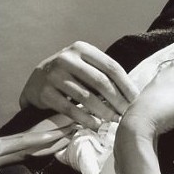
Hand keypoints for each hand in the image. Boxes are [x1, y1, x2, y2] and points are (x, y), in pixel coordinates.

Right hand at [20, 41, 138, 128]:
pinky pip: (69, 109)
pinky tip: (96, 124)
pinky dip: (85, 118)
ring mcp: (54, 75)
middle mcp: (67, 58)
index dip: (126, 85)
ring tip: (115, 121)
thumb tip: (134, 96)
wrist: (36, 81)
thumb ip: (104, 74)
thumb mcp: (85, 65)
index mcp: (82, 49)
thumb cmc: (70, 75)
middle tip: (127, 114)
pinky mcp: (44, 92)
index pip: (111, 67)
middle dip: (117, 100)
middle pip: (100, 82)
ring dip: (104, 112)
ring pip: (86, 96)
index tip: (137, 101)